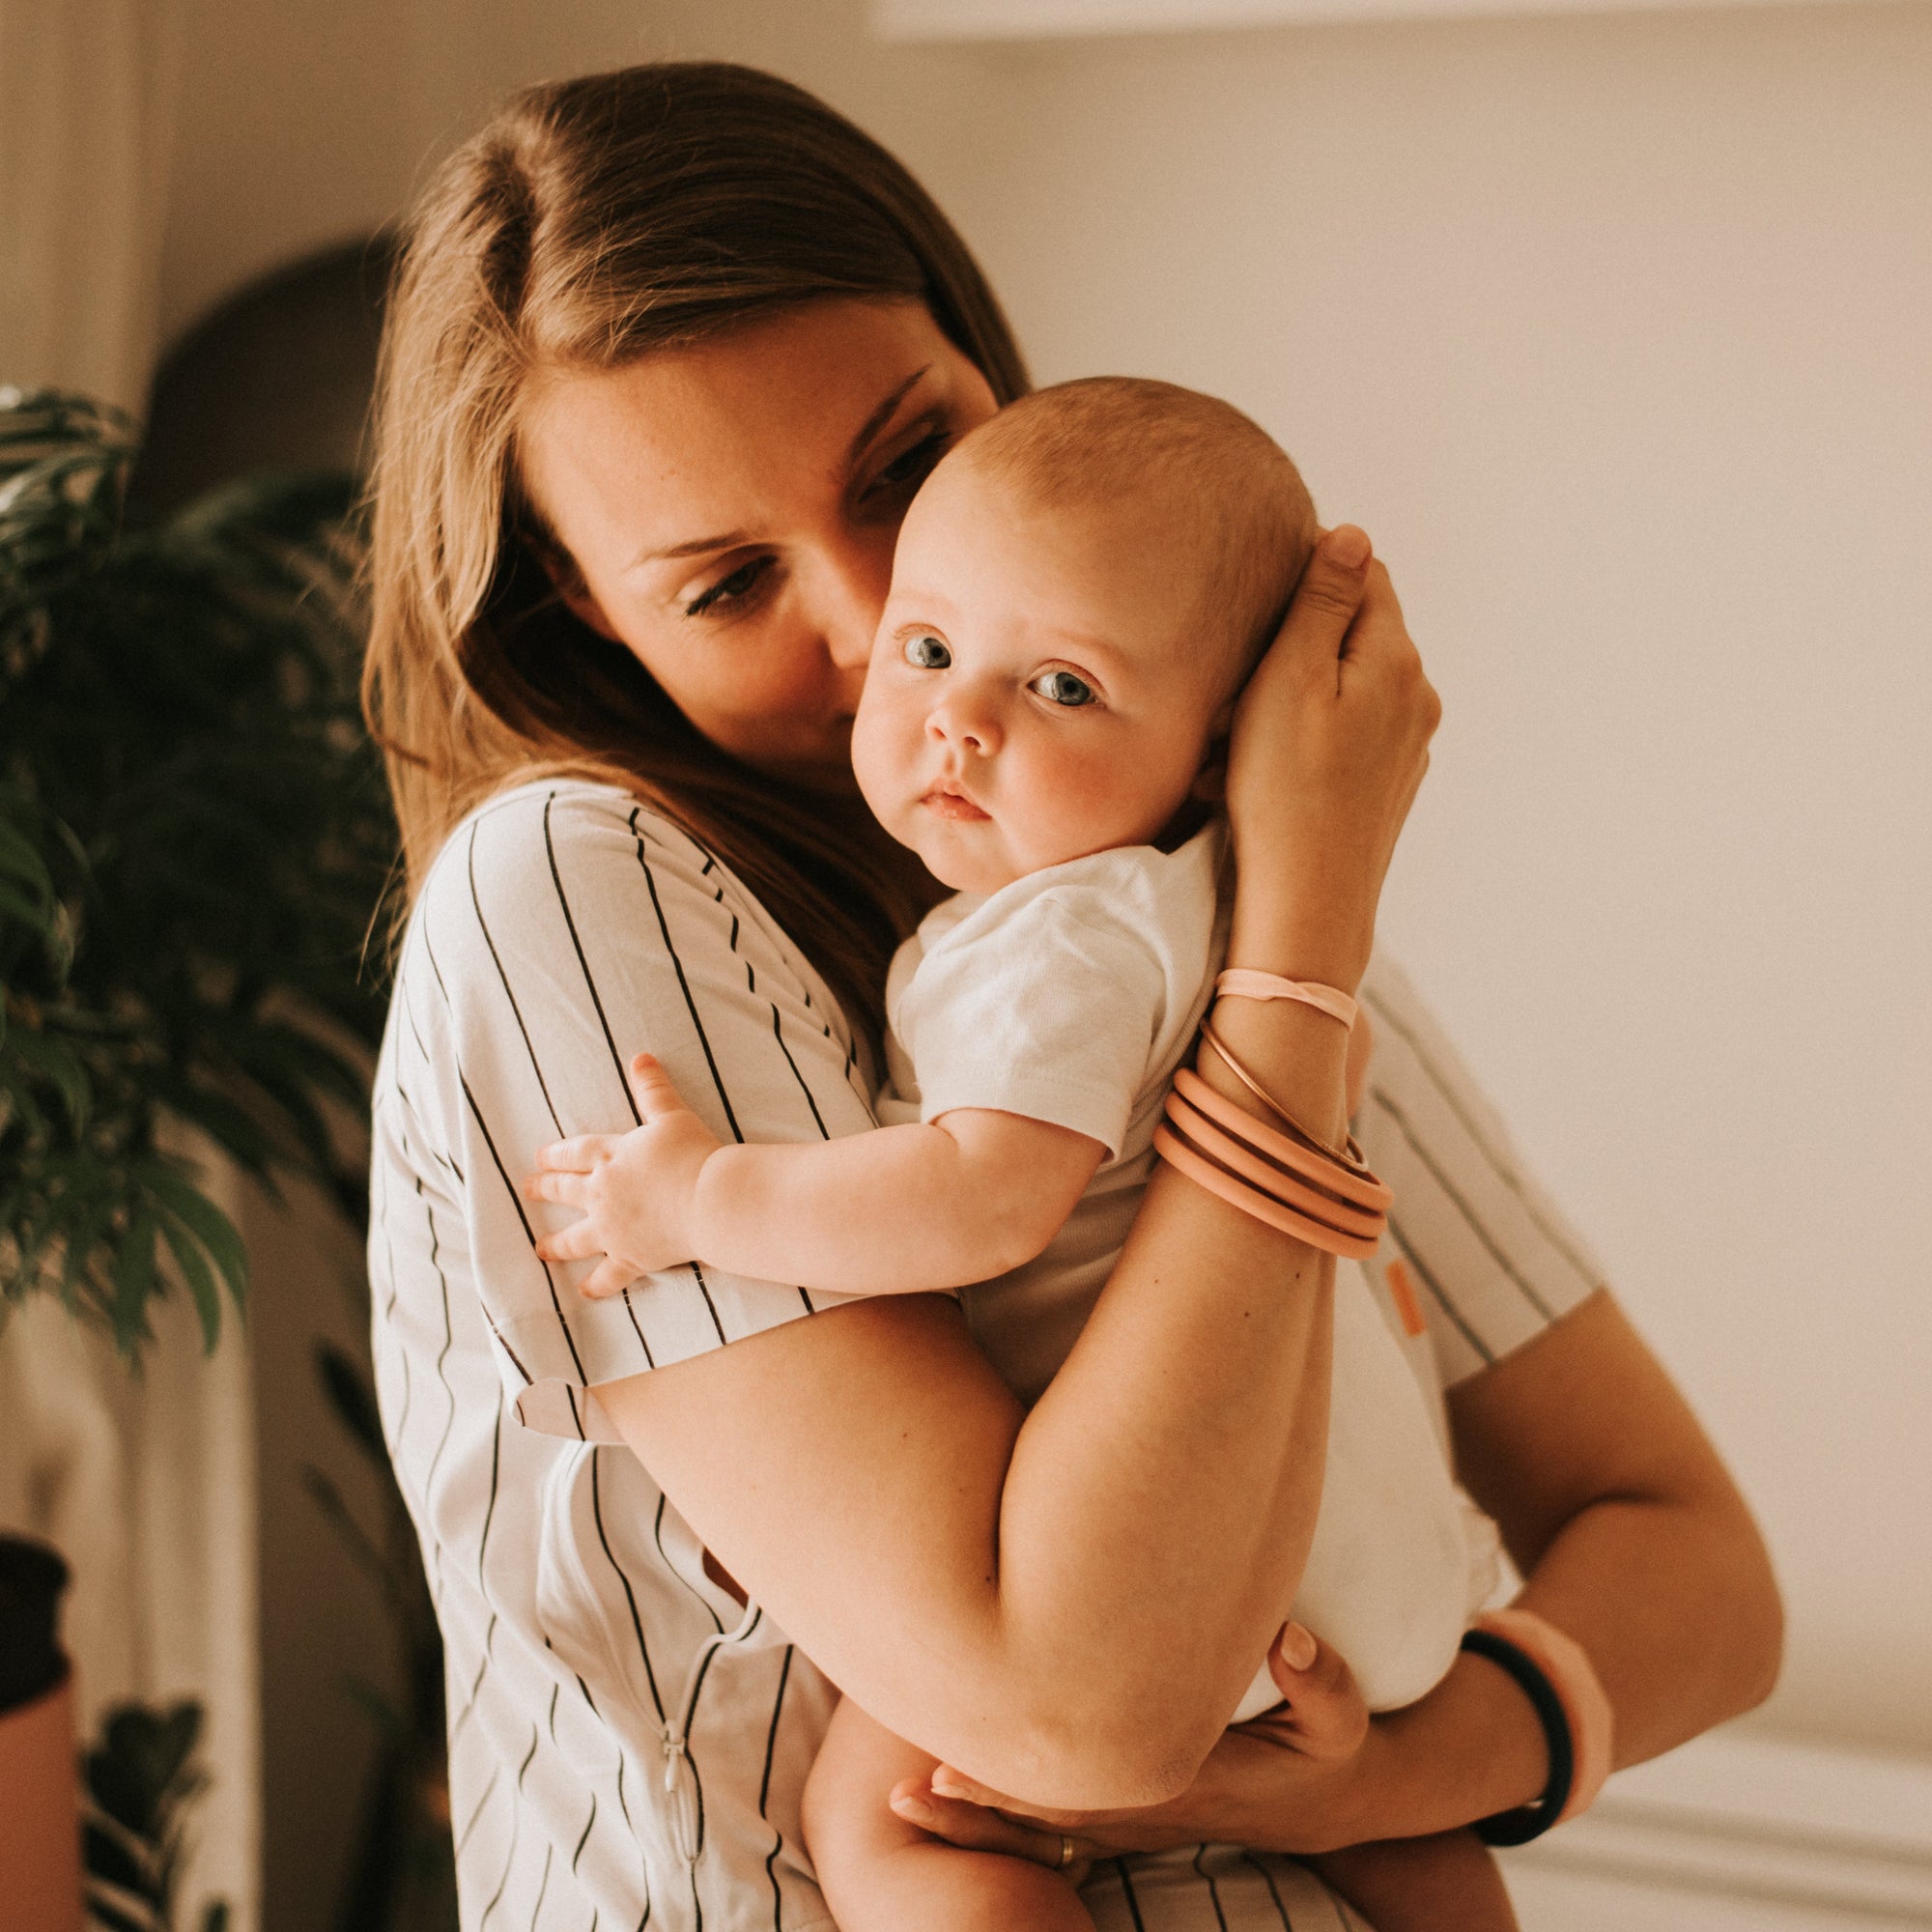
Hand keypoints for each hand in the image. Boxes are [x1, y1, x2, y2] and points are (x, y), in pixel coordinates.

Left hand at [522, 1054, 722, 1296]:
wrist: (709, 1200)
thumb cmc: (694, 1154)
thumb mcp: (672, 1115)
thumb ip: (653, 1089)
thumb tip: (641, 1057)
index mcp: (610, 1157)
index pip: (574, 1153)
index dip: (555, 1155)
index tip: (539, 1158)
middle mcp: (603, 1194)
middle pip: (566, 1191)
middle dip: (545, 1190)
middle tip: (527, 1191)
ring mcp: (613, 1229)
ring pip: (575, 1239)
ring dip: (555, 1244)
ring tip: (540, 1248)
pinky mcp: (631, 1258)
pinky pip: (608, 1276)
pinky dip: (596, 1285)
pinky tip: (584, 1291)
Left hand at [888, 1622, 1375, 1862]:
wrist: (1337, 1803)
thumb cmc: (1331, 1750)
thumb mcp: (1345, 1717)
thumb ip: (1319, 1678)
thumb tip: (1283, 1637)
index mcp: (1188, 1787)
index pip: (1089, 1792)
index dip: (1022, 1785)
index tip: (957, 1764)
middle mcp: (1150, 1813)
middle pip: (1048, 1821)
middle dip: (976, 1810)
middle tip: (906, 1793)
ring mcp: (1139, 1822)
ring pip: (1044, 1833)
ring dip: (975, 1823)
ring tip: (901, 1803)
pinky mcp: (1134, 1817)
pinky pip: (1057, 1833)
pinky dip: (1002, 1824)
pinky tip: (947, 1804)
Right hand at [1225, 526, 1439, 992]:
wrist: (1306, 899)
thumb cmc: (1282, 789)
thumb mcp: (1289, 677)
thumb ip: (1322, 601)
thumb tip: (1351, 535)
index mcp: (1395, 657)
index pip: (1364, 572)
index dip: (1309, 576)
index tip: (1259, 608)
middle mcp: (1418, 694)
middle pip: (1359, 628)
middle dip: (1302, 639)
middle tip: (1244, 679)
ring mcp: (1410, 742)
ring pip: (1352, 682)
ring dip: (1302, 689)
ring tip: (1246, 730)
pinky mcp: (1391, 781)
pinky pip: (1351, 731)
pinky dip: (1312, 733)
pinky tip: (1270, 766)